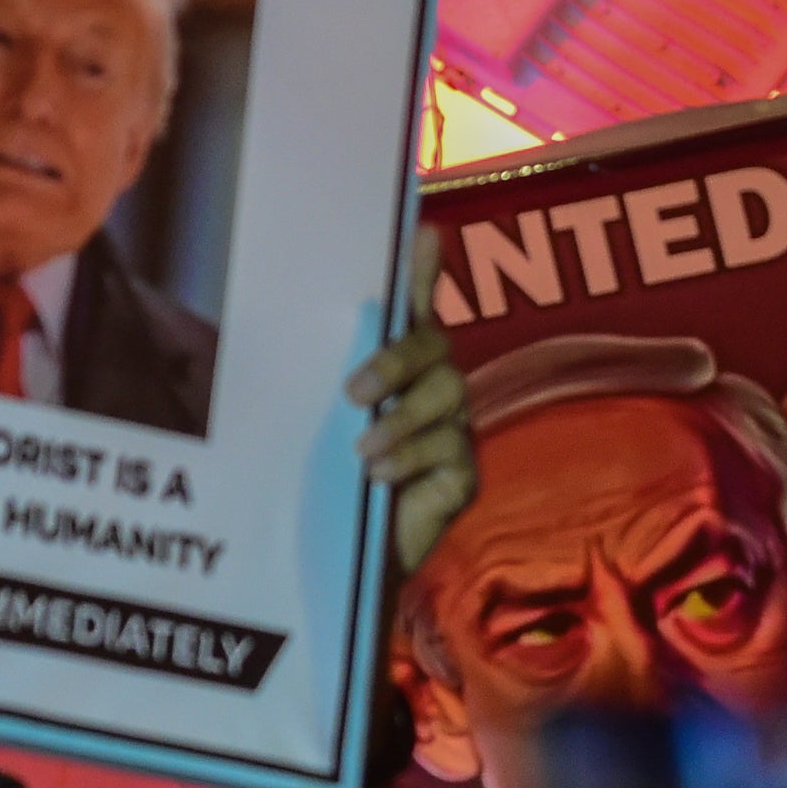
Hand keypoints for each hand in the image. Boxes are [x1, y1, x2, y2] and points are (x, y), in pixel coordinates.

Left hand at [351, 226, 474, 577]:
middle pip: (434, 349)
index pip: (416, 308)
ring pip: (445, 398)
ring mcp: (455, 429)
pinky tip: (378, 477)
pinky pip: (449, 449)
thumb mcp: (322, 423)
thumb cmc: (332, 483)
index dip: (424, 271)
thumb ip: (329, 372)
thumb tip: (324, 323)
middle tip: (353, 391)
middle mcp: (435, 389)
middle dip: (397, 362)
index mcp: (399, 370)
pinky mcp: (464, 471)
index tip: (425, 229)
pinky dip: (409, 459)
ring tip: (362, 451)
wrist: (346, 558)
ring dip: (400, 421)